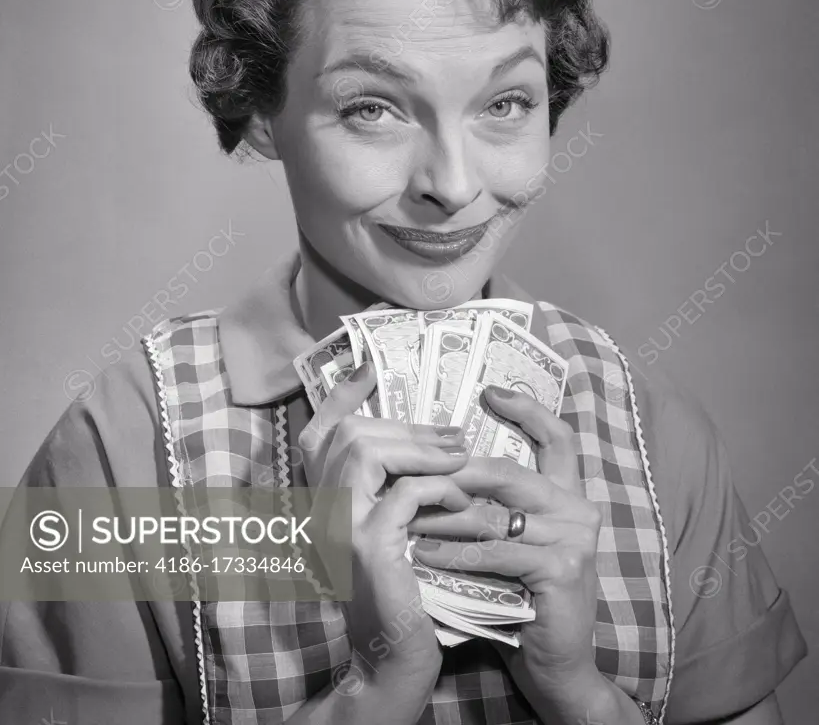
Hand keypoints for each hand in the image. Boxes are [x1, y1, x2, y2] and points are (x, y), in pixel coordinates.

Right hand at [298, 362, 469, 711]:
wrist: (392, 655)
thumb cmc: (400, 588)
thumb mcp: (391, 528)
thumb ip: (391, 485)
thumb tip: (423, 438)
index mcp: (323, 499)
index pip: (318, 431)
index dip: (340, 394)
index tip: (368, 366)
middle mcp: (320, 508)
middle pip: (349, 434)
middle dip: (407, 425)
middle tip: (453, 433)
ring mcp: (338, 525)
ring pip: (366, 451)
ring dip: (421, 448)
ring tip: (462, 456)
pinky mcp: (366, 546)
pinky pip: (402, 492)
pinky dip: (437, 486)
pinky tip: (462, 496)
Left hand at [410, 385, 603, 711]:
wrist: (558, 667)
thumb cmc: (523, 600)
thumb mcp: (512, 544)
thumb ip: (495, 507)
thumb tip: (441, 467)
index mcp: (569, 496)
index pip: (558, 439)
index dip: (528, 409)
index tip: (490, 390)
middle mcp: (579, 508)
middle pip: (506, 473)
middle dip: (451, 473)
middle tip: (405, 472)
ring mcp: (575, 537)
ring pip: (492, 513)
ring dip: (440, 516)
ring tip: (400, 514)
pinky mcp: (564, 568)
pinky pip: (495, 552)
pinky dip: (452, 553)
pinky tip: (420, 555)